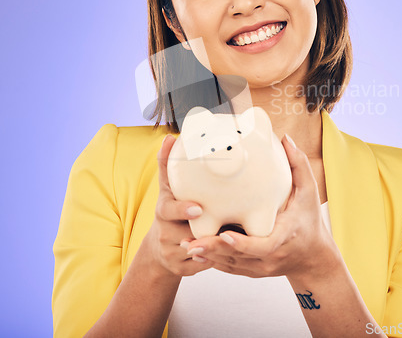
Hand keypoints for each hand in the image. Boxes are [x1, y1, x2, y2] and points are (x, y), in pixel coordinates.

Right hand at [146, 134, 214, 277]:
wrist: (161, 248)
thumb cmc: (172, 210)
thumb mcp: (168, 189)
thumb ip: (168, 164)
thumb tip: (170, 138)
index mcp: (163, 211)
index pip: (168, 211)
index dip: (182, 210)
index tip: (198, 208)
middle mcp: (165, 233)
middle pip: (186, 233)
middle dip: (205, 231)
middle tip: (225, 227)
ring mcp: (172, 253)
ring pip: (199, 250)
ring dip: (215, 244)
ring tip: (234, 236)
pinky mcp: (182, 270)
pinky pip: (203, 265)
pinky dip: (215, 259)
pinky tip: (227, 251)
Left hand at [183, 134, 339, 279]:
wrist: (312, 255)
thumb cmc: (310, 220)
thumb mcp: (309, 191)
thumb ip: (298, 164)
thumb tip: (285, 139)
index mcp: (284, 236)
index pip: (263, 245)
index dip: (243, 242)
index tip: (225, 234)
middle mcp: (271, 256)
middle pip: (240, 257)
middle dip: (215, 250)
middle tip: (192, 242)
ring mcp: (262, 267)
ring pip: (232, 265)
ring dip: (210, 256)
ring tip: (187, 246)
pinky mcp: (254, 271)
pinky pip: (231, 268)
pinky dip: (215, 261)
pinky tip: (197, 252)